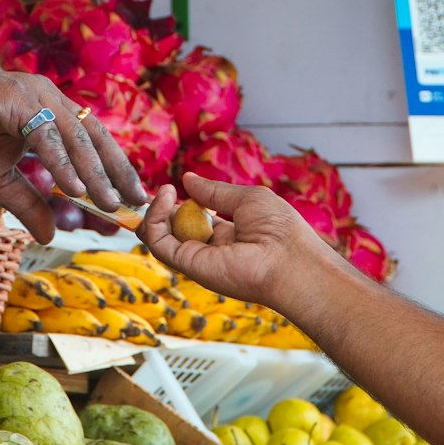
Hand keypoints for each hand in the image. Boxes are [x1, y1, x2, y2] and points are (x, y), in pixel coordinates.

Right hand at [0, 69, 146, 242]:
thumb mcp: (0, 181)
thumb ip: (29, 203)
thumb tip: (49, 236)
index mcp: (50, 113)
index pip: (92, 142)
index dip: (114, 170)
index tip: (131, 201)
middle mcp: (48, 99)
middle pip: (94, 137)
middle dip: (116, 173)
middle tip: (134, 204)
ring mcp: (34, 96)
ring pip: (75, 137)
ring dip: (94, 173)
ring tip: (110, 203)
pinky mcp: (16, 99)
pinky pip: (45, 135)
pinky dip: (61, 163)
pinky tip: (73, 189)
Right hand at [139, 172, 329, 312]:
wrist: (290, 260)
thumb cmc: (279, 229)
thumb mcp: (246, 198)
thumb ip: (214, 191)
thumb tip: (187, 179)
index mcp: (228, 234)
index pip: (195, 219)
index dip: (182, 203)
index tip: (175, 187)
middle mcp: (210, 249)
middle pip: (173, 228)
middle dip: (162, 208)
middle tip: (163, 190)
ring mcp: (197, 258)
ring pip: (159, 236)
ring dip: (155, 210)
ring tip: (166, 191)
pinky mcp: (187, 264)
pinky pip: (157, 242)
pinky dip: (154, 219)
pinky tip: (166, 198)